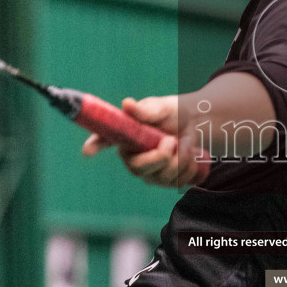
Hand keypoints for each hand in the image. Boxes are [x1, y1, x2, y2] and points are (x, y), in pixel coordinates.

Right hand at [80, 95, 200, 187]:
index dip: (93, 144)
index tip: (88, 150)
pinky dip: (190, 166)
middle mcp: (132, 158)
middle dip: (160, 156)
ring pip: (162, 177)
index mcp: (125, 136)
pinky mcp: (165, 181)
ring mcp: (149, 173)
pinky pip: (178, 182)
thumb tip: (127, 104)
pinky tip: (189, 154)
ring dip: (181, 157)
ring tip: (184, 141)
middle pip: (138, 169)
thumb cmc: (173, 114)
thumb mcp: (162, 108)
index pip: (102, 140)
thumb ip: (146, 110)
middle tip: (172, 140)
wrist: (197, 125)